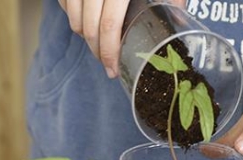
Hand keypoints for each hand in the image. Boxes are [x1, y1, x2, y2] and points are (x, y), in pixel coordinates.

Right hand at [58, 0, 184, 77]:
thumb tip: (178, 21)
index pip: (109, 25)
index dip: (109, 53)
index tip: (112, 70)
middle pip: (87, 27)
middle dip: (96, 51)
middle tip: (108, 65)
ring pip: (73, 19)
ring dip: (84, 36)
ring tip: (99, 43)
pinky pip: (64, 3)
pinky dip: (73, 16)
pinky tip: (88, 20)